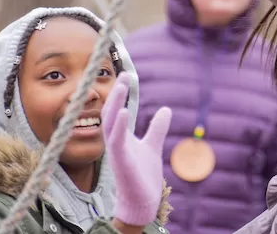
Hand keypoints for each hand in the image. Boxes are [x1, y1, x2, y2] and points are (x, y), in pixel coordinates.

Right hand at [102, 75, 168, 229]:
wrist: (143, 201)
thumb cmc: (143, 175)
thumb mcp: (152, 146)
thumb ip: (157, 128)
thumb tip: (166, 109)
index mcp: (121, 136)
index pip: (116, 109)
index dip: (120, 93)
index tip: (126, 75)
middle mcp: (115, 141)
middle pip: (110, 112)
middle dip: (116, 93)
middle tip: (123, 75)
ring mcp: (116, 151)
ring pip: (110, 123)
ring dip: (115, 103)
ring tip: (121, 86)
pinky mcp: (120, 161)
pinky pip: (116, 141)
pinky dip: (119, 126)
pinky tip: (123, 112)